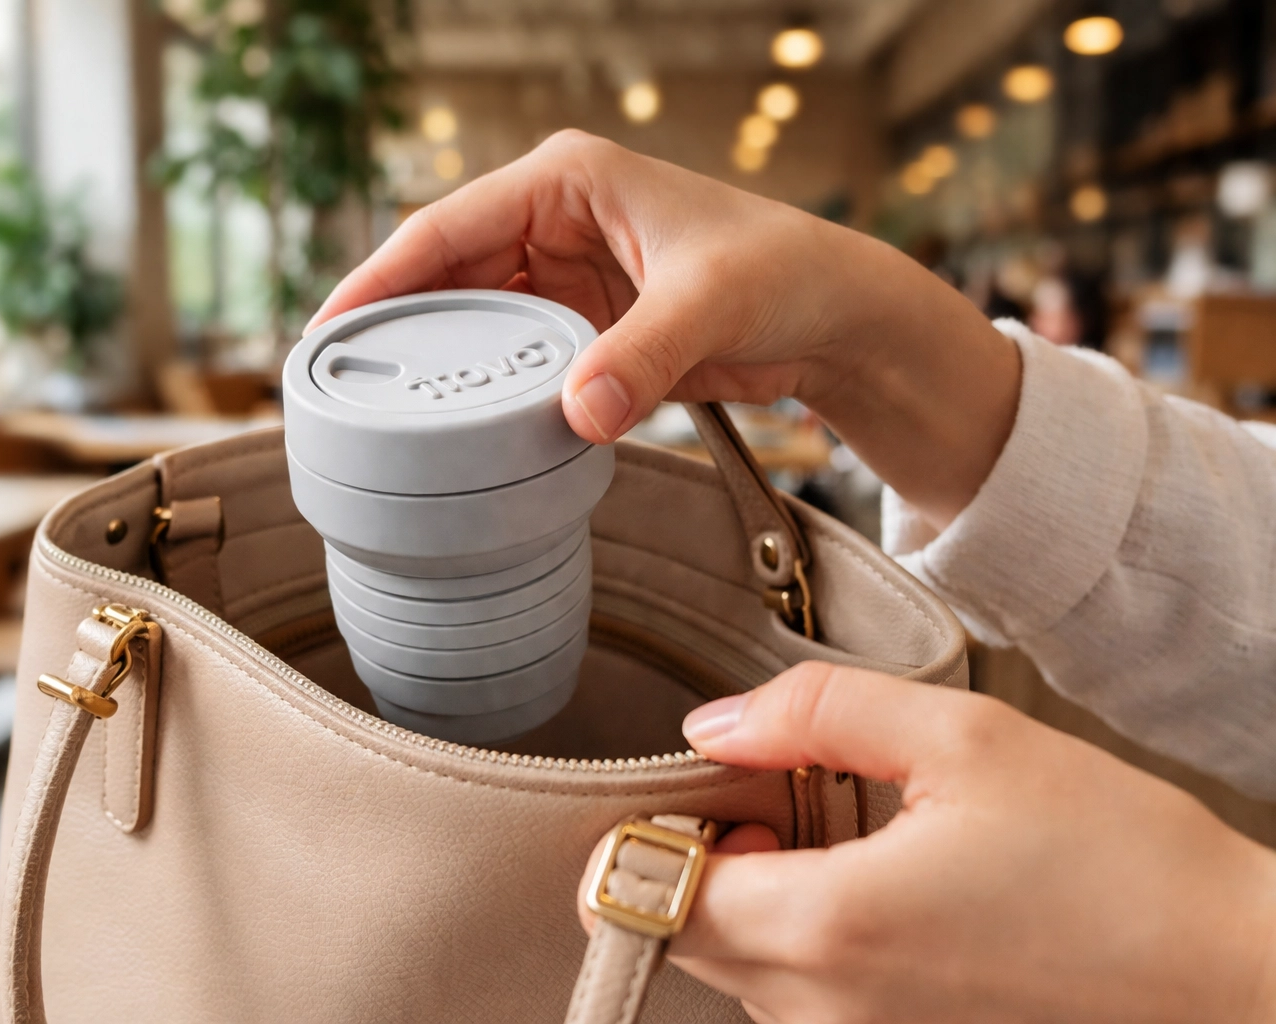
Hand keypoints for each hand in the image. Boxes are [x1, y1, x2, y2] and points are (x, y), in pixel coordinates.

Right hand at [310, 131, 1018, 527]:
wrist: (835, 319)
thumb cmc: (784, 273)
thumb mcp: (709, 304)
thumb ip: (642, 357)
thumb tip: (578, 413)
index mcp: (566, 180)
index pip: (444, 227)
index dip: (378, 281)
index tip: (328, 334)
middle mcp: (551, 221)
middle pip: (441, 277)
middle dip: (391, 330)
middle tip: (332, 389)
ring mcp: (562, 278)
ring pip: (468, 323)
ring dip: (432, 366)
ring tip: (373, 415)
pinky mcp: (580, 328)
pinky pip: (507, 360)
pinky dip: (479, 391)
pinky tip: (448, 427)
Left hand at [578, 663, 1275, 1023]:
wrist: (1230, 979)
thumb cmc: (1117, 859)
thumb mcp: (965, 739)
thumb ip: (816, 713)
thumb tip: (716, 724)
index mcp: (829, 927)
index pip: (641, 896)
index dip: (648, 830)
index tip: (709, 784)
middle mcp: (826, 1010)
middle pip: (679, 934)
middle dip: (698, 859)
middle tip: (780, 795)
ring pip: (735, 968)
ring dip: (755, 897)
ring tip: (846, 835)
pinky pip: (800, 998)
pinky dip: (806, 939)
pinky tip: (881, 887)